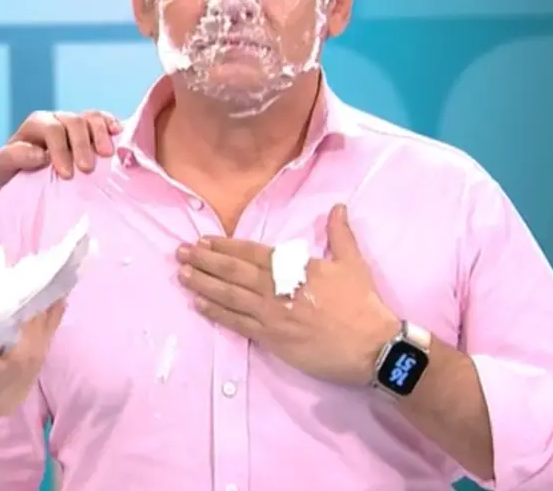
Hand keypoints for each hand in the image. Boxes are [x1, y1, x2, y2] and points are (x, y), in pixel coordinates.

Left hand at [0, 111, 120, 186]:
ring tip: (106, 154)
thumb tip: (40, 154)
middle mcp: (58, 120)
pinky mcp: (93, 131)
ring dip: (100, 134)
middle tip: (87, 169)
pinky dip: (112, 124)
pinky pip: (104, 120)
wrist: (27, 181)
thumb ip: (14, 157)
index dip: (60, 149)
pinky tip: (118, 133)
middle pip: (73, 121)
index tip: (67, 174)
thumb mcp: (4, 167)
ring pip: (91, 117)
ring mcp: (77, 124)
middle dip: (81, 144)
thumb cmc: (16, 174)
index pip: (51, 129)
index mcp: (36, 125)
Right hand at [0, 301, 65, 415]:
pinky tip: (51, 315)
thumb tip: (13, 315)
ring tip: (56, 296)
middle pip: (33, 359)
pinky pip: (35, 362)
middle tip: (54, 290)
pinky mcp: (18, 391)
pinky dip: (42, 337)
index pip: (18, 360)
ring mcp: (14, 398)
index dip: (31, 331)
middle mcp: (4, 398)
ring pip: (38, 360)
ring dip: (47, 328)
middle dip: (44, 324)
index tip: (38, 299)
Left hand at [176, 205, 398, 386]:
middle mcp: (276, 288)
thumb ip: (340, 234)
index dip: (224, 247)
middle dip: (204, 261)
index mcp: (294, 267)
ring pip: (229, 296)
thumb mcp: (353, 263)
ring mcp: (271, 315)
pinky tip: (199, 305)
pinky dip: (216, 313)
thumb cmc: (362, 304)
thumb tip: (338, 207)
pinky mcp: (271, 339)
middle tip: (180, 253)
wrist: (371, 346)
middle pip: (233, 272)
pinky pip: (237, 324)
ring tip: (182, 275)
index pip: (251, 253)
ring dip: (203, 284)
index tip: (203, 241)